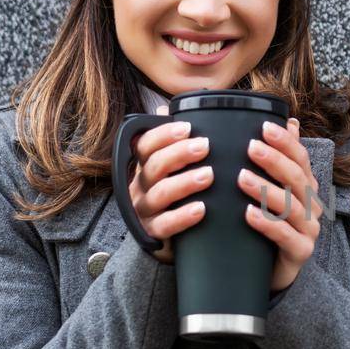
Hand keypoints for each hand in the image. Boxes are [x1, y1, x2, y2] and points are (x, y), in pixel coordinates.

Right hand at [129, 105, 211, 265]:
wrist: (172, 242)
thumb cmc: (177, 196)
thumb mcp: (176, 167)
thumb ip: (179, 141)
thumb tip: (171, 106)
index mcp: (145, 166)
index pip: (146, 144)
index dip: (164, 134)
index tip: (188, 126)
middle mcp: (140, 186)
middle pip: (153, 166)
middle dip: (179, 154)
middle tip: (205, 146)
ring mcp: (145, 211)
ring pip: (159, 194)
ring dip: (184, 182)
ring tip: (209, 175)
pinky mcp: (153, 234)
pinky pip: (165, 225)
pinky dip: (183, 217)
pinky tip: (202, 209)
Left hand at [238, 116, 324, 292]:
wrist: (270, 272)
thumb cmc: (269, 226)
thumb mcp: (273, 190)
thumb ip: (280, 159)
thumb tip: (290, 120)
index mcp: (306, 187)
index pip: (301, 158)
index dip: (285, 142)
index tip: (263, 127)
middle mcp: (312, 206)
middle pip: (298, 179)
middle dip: (275, 161)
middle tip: (250, 147)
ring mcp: (309, 230)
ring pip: (292, 207)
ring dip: (266, 190)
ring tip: (241, 178)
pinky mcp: (300, 253)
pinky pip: (285, 236)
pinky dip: (267, 224)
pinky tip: (248, 214)